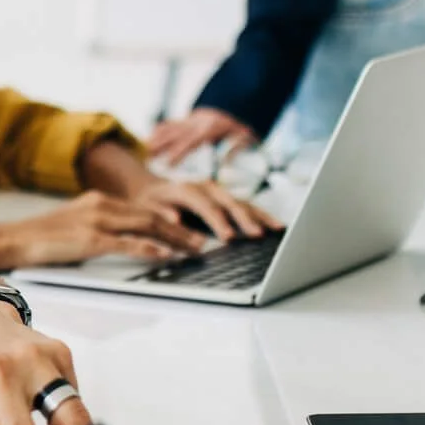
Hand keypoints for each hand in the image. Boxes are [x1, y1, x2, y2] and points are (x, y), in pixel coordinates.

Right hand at [0, 191, 197, 267]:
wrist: (13, 239)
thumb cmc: (41, 237)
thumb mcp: (75, 223)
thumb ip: (100, 225)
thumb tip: (125, 238)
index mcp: (99, 201)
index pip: (143, 209)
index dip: (171, 220)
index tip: (189, 230)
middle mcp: (101, 206)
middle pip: (151, 215)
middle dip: (180, 229)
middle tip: (201, 241)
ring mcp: (95, 221)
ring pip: (145, 226)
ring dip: (173, 239)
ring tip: (192, 249)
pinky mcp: (88, 240)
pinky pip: (125, 243)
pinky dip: (148, 248)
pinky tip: (163, 254)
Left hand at [131, 177, 280, 242]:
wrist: (149, 189)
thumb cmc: (148, 203)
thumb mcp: (147, 208)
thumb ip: (160, 212)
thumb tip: (174, 219)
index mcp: (185, 189)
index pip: (205, 206)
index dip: (217, 221)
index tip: (228, 237)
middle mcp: (205, 188)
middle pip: (229, 203)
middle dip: (244, 220)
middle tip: (257, 235)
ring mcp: (218, 193)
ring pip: (242, 203)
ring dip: (260, 216)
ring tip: (277, 229)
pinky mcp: (226, 200)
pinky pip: (246, 207)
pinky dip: (261, 216)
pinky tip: (276, 226)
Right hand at [145, 106, 255, 166]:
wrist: (234, 106)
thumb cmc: (240, 128)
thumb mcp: (245, 138)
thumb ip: (239, 150)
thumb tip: (235, 166)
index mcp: (211, 129)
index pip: (191, 141)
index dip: (179, 152)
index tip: (168, 164)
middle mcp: (198, 123)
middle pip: (175, 134)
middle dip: (161, 145)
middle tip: (148, 158)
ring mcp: (190, 120)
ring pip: (169, 128)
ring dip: (156, 138)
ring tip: (146, 151)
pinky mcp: (186, 119)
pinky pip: (170, 124)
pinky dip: (159, 132)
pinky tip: (150, 140)